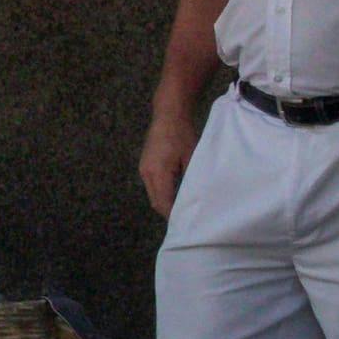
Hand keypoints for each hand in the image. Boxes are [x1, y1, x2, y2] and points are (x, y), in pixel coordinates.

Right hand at [138, 102, 199, 219]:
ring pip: (153, 194)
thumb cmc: (183, 135)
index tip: (186, 224)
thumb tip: (194, 200)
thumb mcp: (192, 158)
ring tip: (181, 208)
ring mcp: (144, 169)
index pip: (164, 203)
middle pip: (156, 201)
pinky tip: (175, 193)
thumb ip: (190, 180)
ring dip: (165, 202)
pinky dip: (162, 192)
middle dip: (168, 212)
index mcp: (158, 173)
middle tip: (185, 220)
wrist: (169, 114)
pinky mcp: (145, 165)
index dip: (173, 215)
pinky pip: (152, 185)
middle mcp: (147, 173)